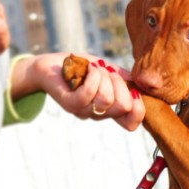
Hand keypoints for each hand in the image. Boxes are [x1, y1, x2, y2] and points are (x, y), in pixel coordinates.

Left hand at [11, 54, 144, 130]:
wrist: (50, 65)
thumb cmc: (80, 68)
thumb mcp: (108, 71)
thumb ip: (123, 79)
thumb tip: (139, 83)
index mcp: (109, 109)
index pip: (132, 123)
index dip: (138, 108)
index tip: (131, 89)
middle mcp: (98, 114)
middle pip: (123, 107)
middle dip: (119, 83)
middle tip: (107, 73)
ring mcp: (83, 111)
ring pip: (107, 99)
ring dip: (104, 77)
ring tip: (94, 69)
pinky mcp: (70, 104)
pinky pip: (88, 93)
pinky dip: (92, 76)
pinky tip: (89, 68)